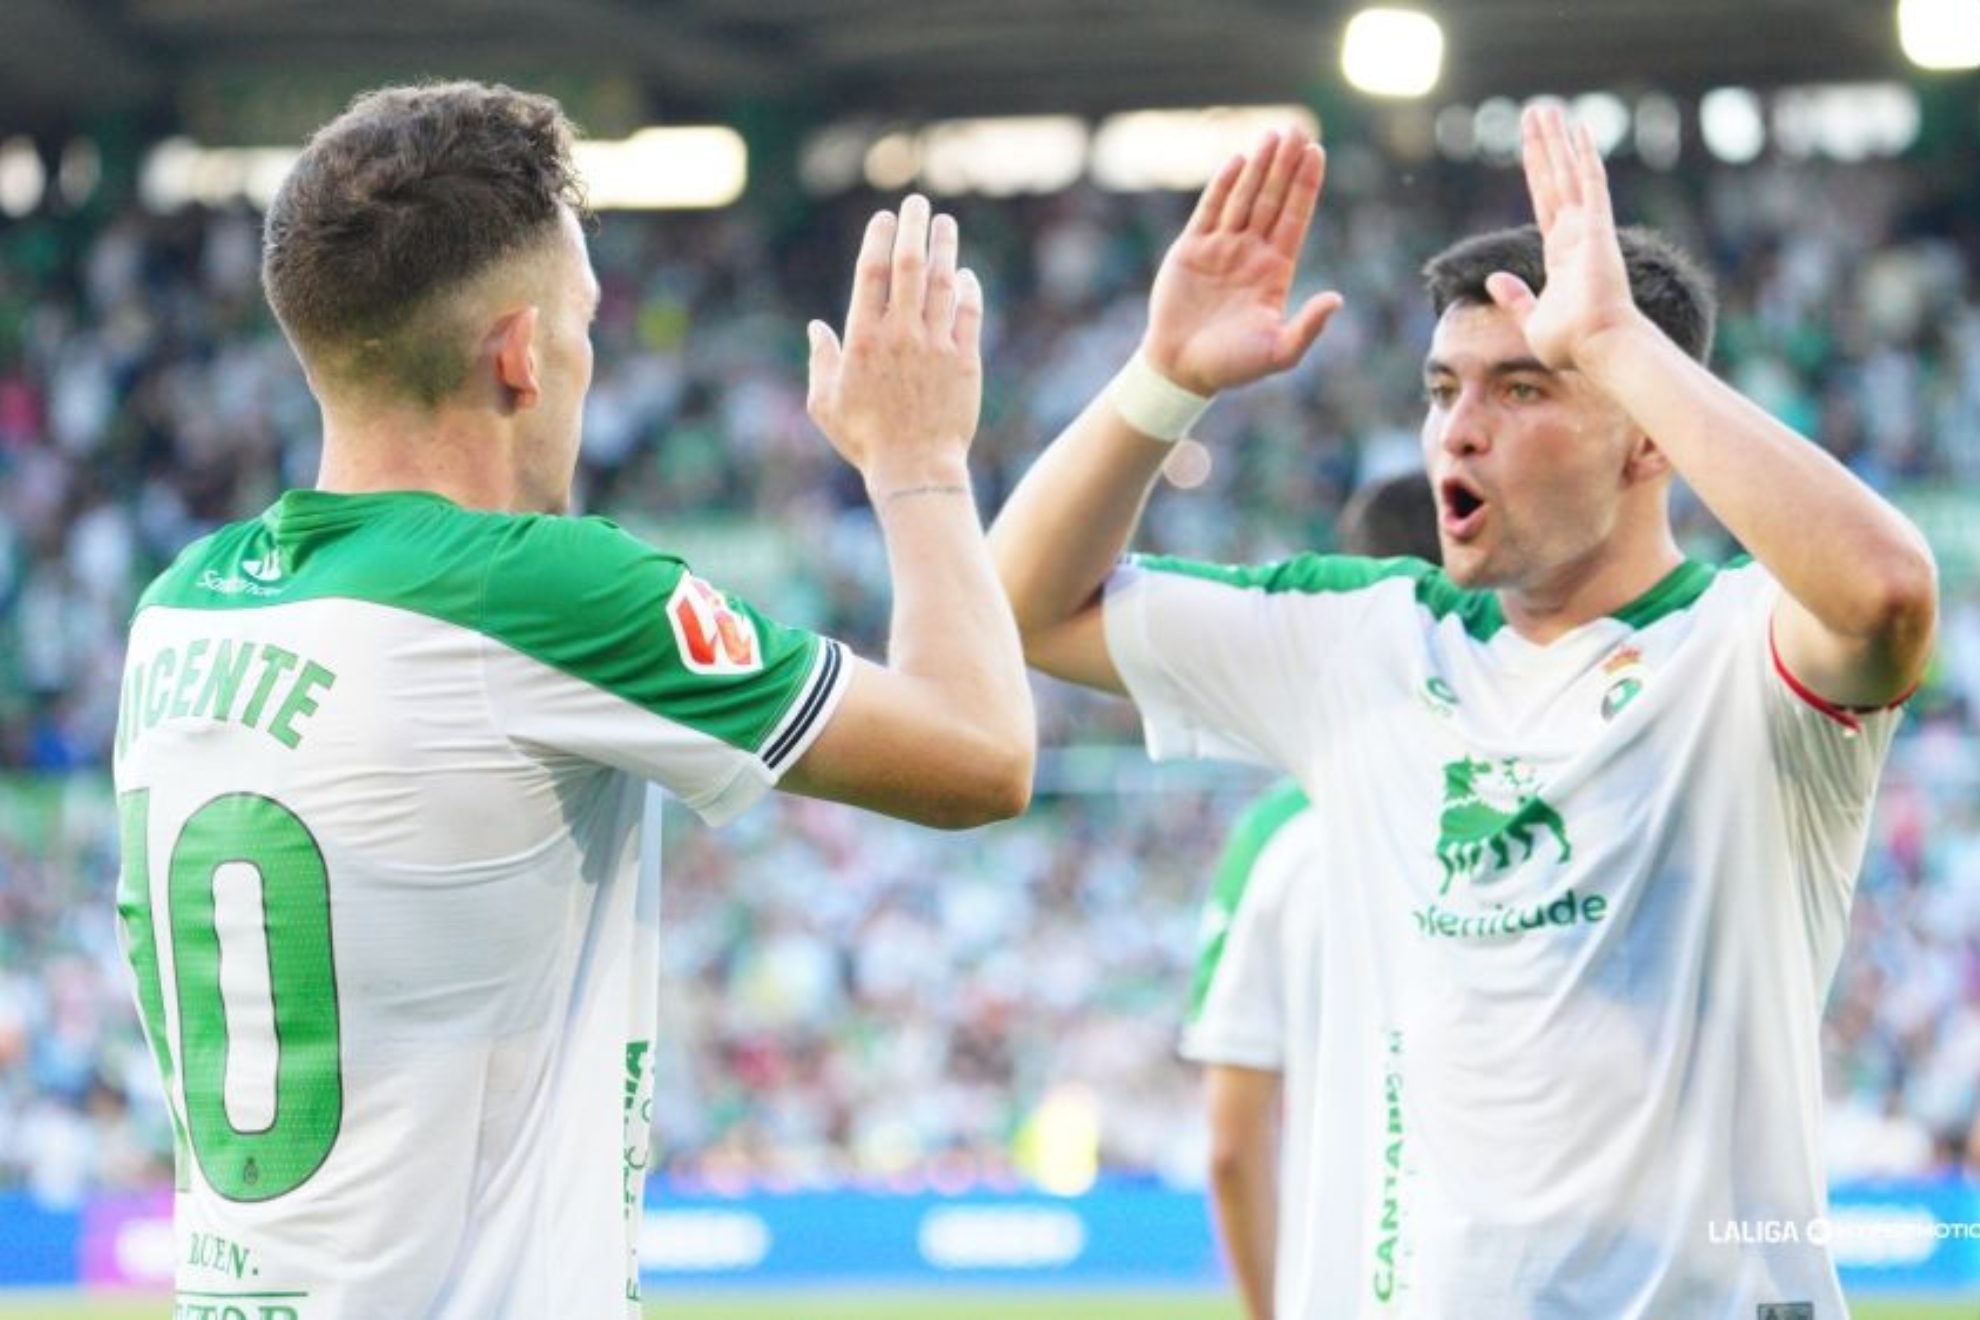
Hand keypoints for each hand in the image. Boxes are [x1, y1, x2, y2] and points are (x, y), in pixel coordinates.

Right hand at [807, 195, 983, 489]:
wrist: (915, 468)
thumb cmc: (865, 440)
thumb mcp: (825, 403)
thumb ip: (821, 360)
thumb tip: (817, 326)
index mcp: (863, 339)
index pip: (871, 273)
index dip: (878, 240)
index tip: (884, 219)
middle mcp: (900, 334)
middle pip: (909, 265)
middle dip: (914, 228)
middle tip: (918, 204)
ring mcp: (936, 345)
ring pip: (942, 282)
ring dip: (945, 247)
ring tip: (945, 223)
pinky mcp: (965, 360)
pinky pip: (968, 313)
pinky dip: (967, 289)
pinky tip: (964, 274)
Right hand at [1141, 128, 1342, 396]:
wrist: (1182, 369)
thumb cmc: (1233, 366)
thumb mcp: (1279, 352)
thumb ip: (1308, 326)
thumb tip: (1337, 299)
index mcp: (1275, 271)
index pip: (1295, 218)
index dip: (1305, 186)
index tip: (1317, 153)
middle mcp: (1250, 253)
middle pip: (1272, 198)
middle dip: (1285, 164)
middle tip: (1297, 129)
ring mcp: (1220, 248)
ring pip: (1243, 198)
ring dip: (1258, 166)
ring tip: (1272, 134)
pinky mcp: (1191, 250)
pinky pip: (1210, 210)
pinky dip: (1223, 185)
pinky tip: (1237, 160)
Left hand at [1488, 103, 1643, 370]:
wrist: (1597, 347)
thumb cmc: (1570, 342)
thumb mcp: (1532, 319)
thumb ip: (1516, 296)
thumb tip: (1495, 278)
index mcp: (1560, 254)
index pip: (1544, 202)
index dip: (1536, 172)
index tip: (1528, 145)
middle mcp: (1575, 234)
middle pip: (1554, 179)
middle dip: (1544, 146)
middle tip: (1535, 112)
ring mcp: (1588, 229)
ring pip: (1568, 174)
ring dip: (1557, 141)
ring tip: (1546, 110)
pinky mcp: (1598, 229)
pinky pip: (1591, 184)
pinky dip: (1586, 157)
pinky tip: (1580, 130)